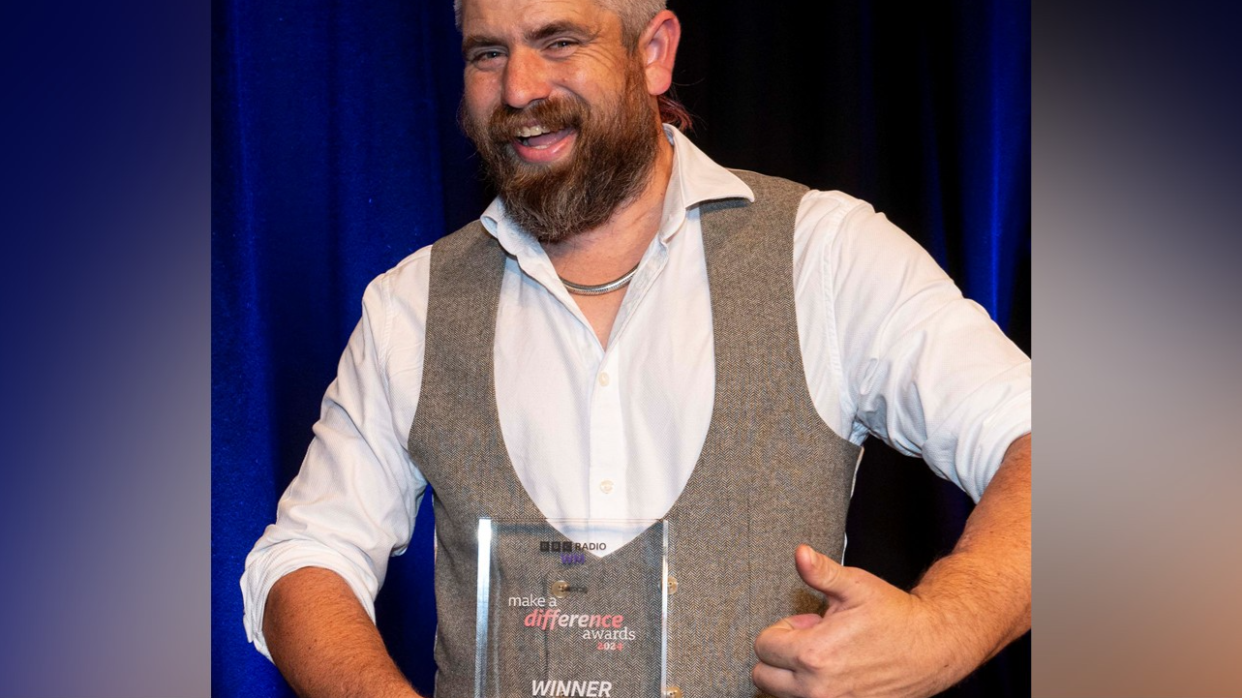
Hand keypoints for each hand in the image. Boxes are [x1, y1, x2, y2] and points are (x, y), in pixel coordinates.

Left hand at [751, 545, 976, 697]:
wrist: (932, 648)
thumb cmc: (894, 616)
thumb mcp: (856, 587)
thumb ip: (821, 573)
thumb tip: (801, 553)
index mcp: (813, 654)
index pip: (763, 645)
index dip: (784, 629)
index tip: (809, 624)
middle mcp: (817, 689)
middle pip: (763, 676)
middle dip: (781, 655)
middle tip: (811, 641)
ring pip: (783, 694)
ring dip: (794, 676)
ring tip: (826, 657)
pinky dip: (814, 689)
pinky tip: (837, 673)